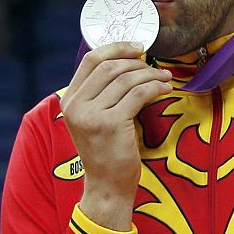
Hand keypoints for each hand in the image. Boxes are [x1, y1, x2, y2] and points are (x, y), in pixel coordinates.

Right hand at [60, 42, 171, 229]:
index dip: (116, 48)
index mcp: (68, 101)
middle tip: (154, 66)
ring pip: (126, 79)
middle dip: (136, 62)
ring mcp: (92, 115)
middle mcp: (75, 106)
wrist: (106, 185)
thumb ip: (98, 93)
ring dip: (150, 74)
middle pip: (109, 66)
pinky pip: (138, 94)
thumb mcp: (91, 119)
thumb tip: (125, 61)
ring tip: (164, 77)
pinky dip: (155, 87)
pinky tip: (165, 89)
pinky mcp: (111, 124)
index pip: (90, 60)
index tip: (138, 48)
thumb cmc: (104, 151)